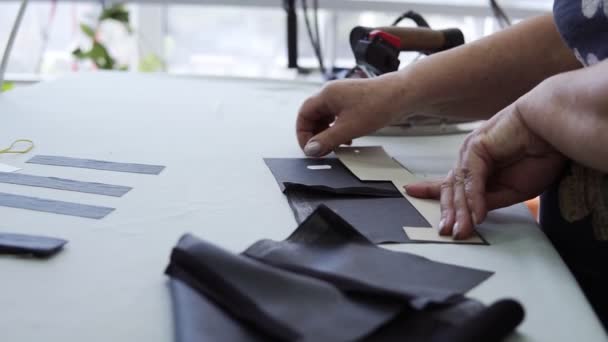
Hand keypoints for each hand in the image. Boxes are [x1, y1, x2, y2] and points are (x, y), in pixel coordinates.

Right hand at [296, 77, 407, 156]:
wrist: (402, 95)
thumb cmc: (378, 104)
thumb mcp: (348, 128)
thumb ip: (326, 140)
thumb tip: (311, 149)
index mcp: (326, 95)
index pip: (303, 114)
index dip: (303, 134)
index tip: (309, 148)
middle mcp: (332, 93)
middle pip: (313, 116)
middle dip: (315, 134)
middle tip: (321, 150)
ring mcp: (343, 96)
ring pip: (326, 118)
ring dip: (327, 133)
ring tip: (334, 146)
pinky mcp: (354, 102)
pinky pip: (338, 117)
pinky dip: (338, 129)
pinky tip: (346, 139)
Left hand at [405, 101, 565, 238]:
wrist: (554, 130)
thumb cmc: (540, 154)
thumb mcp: (512, 189)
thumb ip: (489, 200)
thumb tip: (473, 216)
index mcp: (478, 166)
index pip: (451, 183)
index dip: (432, 191)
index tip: (413, 194)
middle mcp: (470, 158)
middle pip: (451, 188)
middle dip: (448, 212)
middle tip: (445, 232)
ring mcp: (471, 152)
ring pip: (459, 187)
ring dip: (461, 212)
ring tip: (461, 232)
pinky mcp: (477, 146)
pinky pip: (472, 179)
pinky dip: (474, 198)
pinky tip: (477, 215)